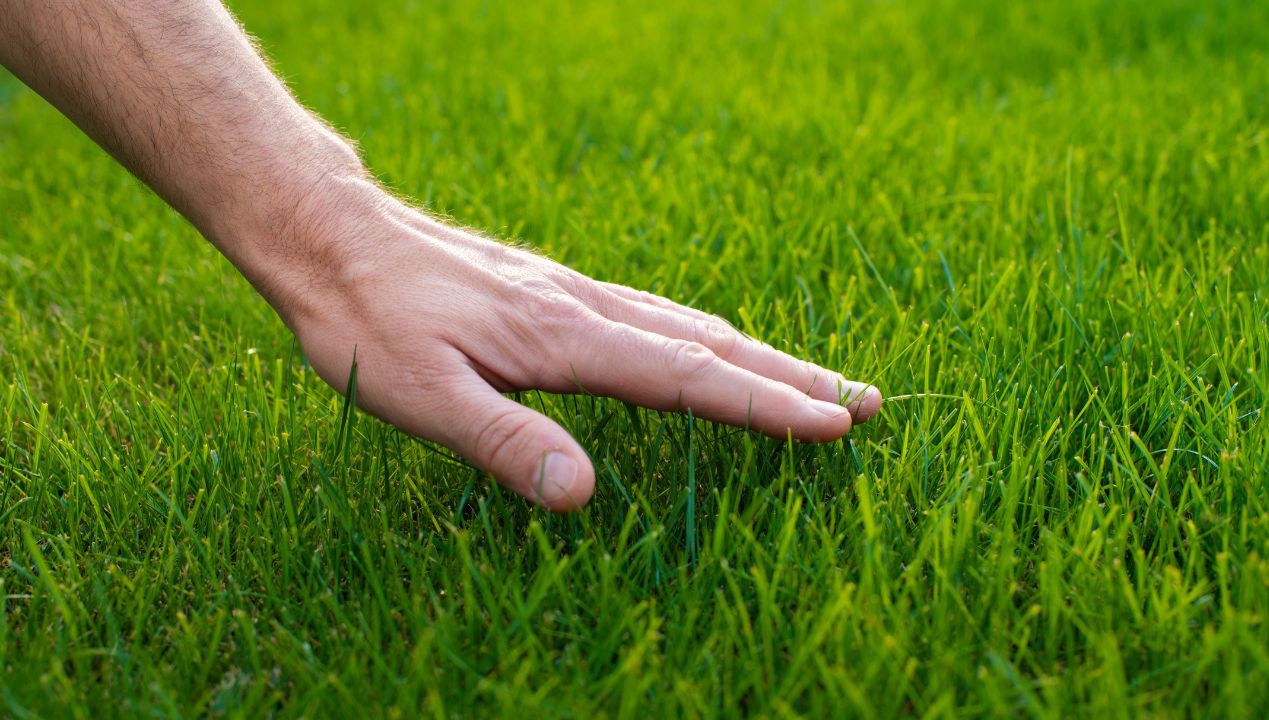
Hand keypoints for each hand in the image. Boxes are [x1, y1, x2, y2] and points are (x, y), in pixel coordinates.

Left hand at [273, 178, 882, 510]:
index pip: (688, 377)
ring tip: (815, 380)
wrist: (333, 236)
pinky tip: (705, 351)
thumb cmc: (370, 321)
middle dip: (793, 376)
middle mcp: (585, 308)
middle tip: (866, 401)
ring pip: (689, 325)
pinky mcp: (555, 293)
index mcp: (567, 338)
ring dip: (760, 355)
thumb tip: (581, 496)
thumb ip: (504, 443)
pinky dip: (706, 340)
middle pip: (712, 343)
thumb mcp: (421, 395)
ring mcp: (574, 294)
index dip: (765, 405)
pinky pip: (655, 316)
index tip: (834, 424)